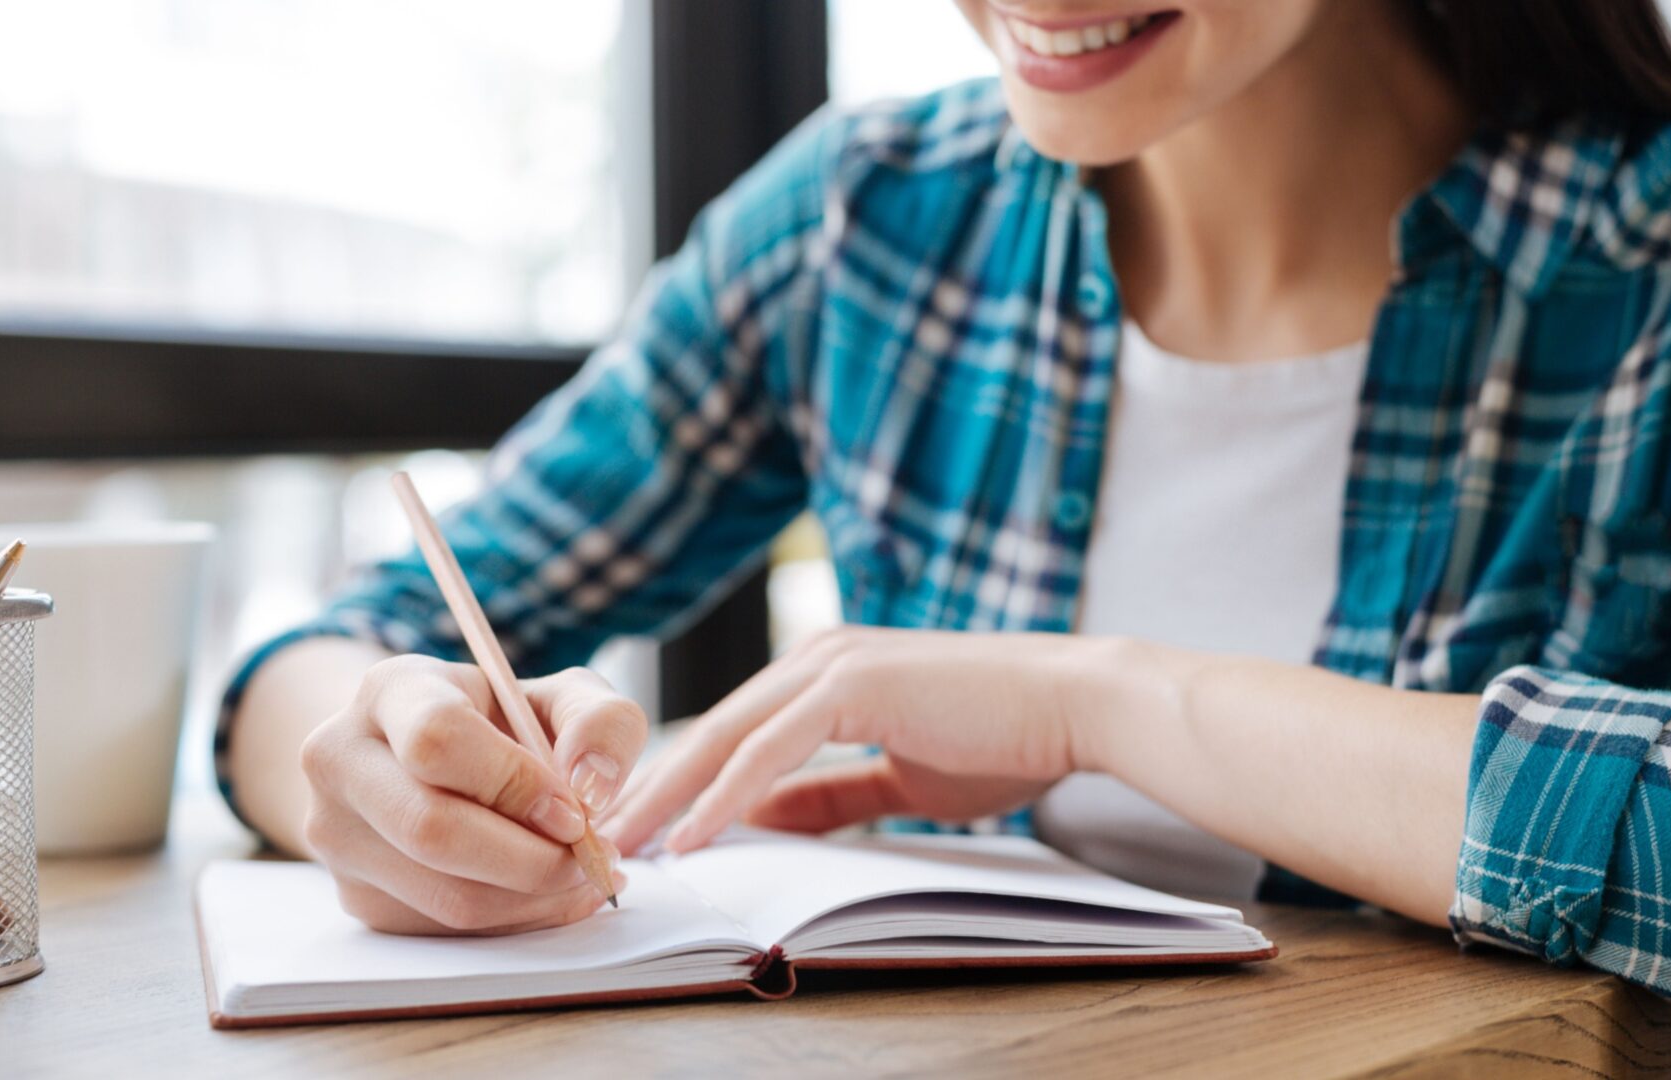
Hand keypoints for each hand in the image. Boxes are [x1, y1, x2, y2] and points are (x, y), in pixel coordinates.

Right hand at [299, 656, 644, 934]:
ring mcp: (337, 835)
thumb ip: (601, 722)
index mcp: (391, 691)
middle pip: (433, 830)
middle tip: (594, 855)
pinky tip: (550, 893)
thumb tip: (592, 786)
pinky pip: (447, 931)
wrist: (430, 760)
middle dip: (535, 858)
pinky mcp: (357, 896)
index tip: (576, 809)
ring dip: (537, 898)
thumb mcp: (563, 697)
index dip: (514, 783)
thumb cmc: (504, 724)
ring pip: (446, 896)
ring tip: (585, 873)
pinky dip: (518, 922)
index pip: (436, 740)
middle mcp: (342, 760)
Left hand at [602, 627, 1109, 853]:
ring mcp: (832, 665)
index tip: (641, 827)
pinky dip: (727, 794)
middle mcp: (817, 657)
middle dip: (652, 786)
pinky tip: (693, 833)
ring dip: (670, 793)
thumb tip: (760, 818)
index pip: (732, 732)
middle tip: (601, 837)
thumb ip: (827, 794)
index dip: (682, 780)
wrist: (1070, 705)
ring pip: (727, 737)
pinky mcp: (853, 685)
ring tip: (626, 842)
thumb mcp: (895, 776)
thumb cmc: (999, 738)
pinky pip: (771, 750)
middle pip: (711, 730)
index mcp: (825, 673)